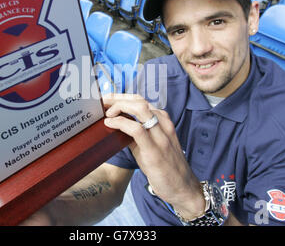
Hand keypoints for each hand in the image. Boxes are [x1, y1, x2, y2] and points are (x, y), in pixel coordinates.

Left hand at [102, 93, 204, 217]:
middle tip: (102, 102)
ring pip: (139, 109)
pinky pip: (137, 129)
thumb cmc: (165, 167)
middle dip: (117, 98)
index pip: (140, 100)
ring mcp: (160, 136)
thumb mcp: (151, 145)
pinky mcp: (154, 151)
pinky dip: (121, 123)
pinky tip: (110, 124)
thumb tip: (117, 127)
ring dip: (119, 107)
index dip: (121, 97)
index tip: (106, 99)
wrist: (182, 187)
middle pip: (138, 101)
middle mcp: (163, 124)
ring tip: (106, 113)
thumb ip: (137, 134)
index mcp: (162, 121)